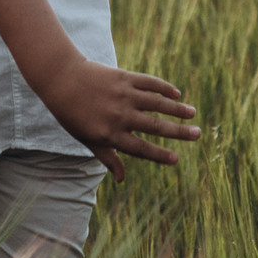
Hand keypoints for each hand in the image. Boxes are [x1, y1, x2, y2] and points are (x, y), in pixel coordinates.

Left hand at [30, 56, 199, 181]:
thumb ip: (108, 158)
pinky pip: (149, 83)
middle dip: (178, 132)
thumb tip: (121, 180)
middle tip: (197, 134)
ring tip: (192, 114)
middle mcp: (120, 115)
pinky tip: (176, 94)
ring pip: (157, 103)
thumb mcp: (87, 140)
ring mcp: (124, 94)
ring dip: (176, 109)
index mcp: (110, 133)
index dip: (159, 154)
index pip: (140, 148)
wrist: (61, 79)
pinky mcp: (124, 77)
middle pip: (155, 126)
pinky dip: (164, 88)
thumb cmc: (72, 114)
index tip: (176, 159)